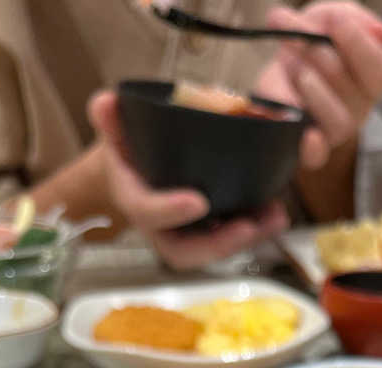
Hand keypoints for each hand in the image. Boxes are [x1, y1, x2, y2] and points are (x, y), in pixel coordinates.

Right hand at [88, 91, 287, 269]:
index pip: (147, 212)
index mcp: (135, 200)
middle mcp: (160, 227)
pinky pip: (229, 239)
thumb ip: (111, 119)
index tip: (198, 202)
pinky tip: (275, 213)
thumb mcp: (117, 130)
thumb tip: (106, 103)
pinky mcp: (207, 232)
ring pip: (213, 250)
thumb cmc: (130, 151)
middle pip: (185, 251)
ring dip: (246, 239)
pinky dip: (255, 230)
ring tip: (274, 217)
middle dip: (218, 243)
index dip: (170, 211)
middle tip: (248, 226)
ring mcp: (185, 234)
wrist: (136, 169)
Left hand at [257, 2, 381, 170]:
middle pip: (349, 87)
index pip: (380, 70)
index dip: (359, 44)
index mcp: (372, 78)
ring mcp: (335, 131)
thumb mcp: (328, 19)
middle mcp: (359, 108)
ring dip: (310, 86)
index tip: (335, 22)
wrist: (283, 77)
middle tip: (293, 31)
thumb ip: (348, 17)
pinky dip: (313, 148)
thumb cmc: (313, 46)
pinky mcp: (310, 149)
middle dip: (317, 53)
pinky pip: (317, 157)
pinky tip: (307, 134)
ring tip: (291, 63)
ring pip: (336, 119)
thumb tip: (379, 33)